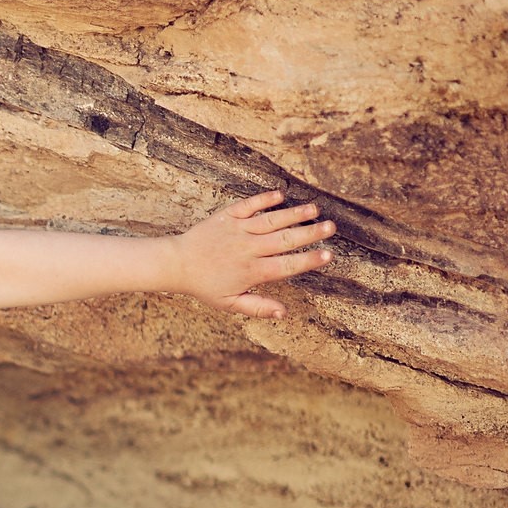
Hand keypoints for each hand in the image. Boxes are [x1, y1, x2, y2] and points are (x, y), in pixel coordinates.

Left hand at [167, 190, 335, 318]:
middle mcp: (247, 249)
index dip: (308, 261)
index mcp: (252, 271)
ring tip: (313, 208)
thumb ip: (258, 308)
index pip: (286, 266)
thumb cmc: (205, 286)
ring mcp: (237, 231)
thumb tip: (285, 313)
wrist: (176, 264)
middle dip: (309, 233)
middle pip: (284, 240)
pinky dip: (263, 199)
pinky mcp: (227, 217)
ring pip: (270, 220)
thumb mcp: (230, 303)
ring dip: (293, 214)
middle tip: (330, 227)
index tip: (328, 255)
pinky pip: (247, 206)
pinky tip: (280, 194)